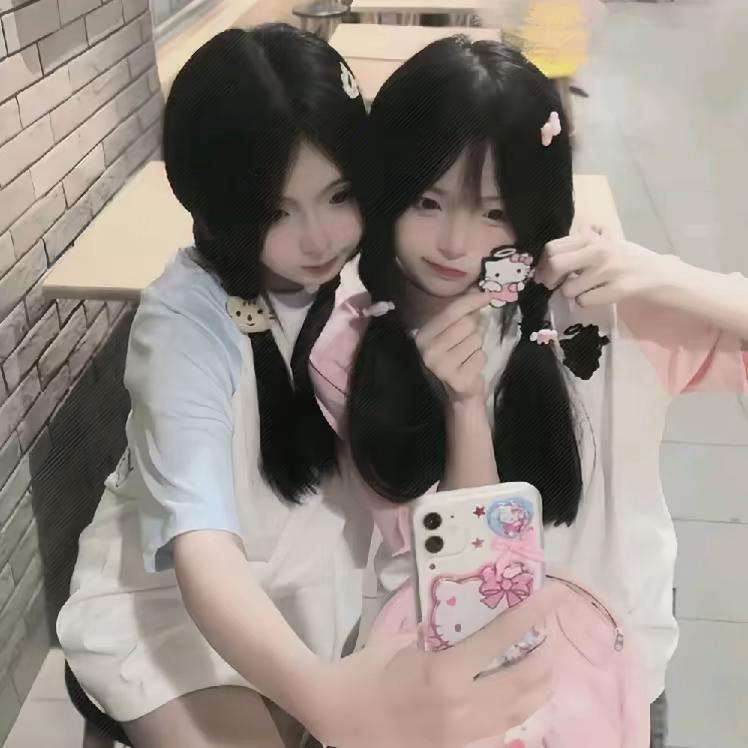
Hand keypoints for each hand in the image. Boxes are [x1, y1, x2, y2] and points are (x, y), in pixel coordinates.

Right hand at [300, 583, 569, 747]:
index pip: (501, 638)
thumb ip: (436, 631)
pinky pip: (502, 735)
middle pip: (525, 681)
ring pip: (521, 713)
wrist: (339, 718)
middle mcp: (462, 708)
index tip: (552, 597)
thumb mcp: (400, 641)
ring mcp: (464, 738)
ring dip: (540, 687)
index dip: (531, 615)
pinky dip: (517, 715)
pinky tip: (518, 701)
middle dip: (545, 656)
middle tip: (548, 636)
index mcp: (444, 673)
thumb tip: (462, 616)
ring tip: (544, 666)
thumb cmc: (365, 672)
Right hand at [413, 291, 501, 402]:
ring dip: (477, 346)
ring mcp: (441, 367)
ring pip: (476, 340)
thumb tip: (477, 289)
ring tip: (467, 355)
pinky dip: (480, 360)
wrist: (457, 391)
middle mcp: (428, 350)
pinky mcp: (457, 379)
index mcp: (423, 335)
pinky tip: (470, 367)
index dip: (473, 300)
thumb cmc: (456, 356)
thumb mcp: (452, 332)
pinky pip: (480, 357)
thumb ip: (461, 312)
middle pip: (466, 324)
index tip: (489, 295)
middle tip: (469, 339)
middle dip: (475, 329)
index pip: (452, 311)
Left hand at [534, 226, 675, 307]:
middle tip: (553, 285)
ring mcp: (609, 269)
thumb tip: (543, 263)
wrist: (653, 273)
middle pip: (555, 264)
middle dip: (549, 280)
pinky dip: (585, 302)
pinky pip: (584, 301)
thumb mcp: (597, 245)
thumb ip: (573, 247)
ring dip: (571, 294)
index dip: (542, 265)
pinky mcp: (619, 289)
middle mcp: (598, 250)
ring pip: (568, 289)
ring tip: (584, 289)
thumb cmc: (618, 260)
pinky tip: (597, 295)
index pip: (552, 248)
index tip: (544, 274)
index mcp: (589, 238)